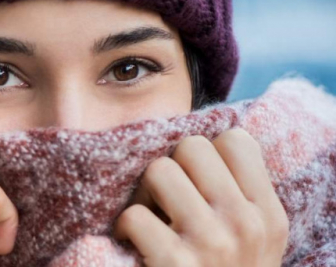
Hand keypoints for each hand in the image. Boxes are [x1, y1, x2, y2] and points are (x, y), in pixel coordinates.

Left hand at [114, 128, 289, 265]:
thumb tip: (195, 150)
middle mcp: (245, 223)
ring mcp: (211, 242)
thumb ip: (238, 198)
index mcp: (267, 214)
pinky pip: (134, 214)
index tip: (196, 183)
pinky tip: (134, 245)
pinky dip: (125, 229)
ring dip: (144, 196)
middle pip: (191, 147)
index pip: (236, 140)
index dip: (205, 155)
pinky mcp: (173, 262)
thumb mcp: (253, 241)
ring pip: (159, 170)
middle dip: (170, 169)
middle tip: (165, 201)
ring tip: (150, 221)